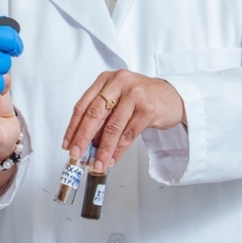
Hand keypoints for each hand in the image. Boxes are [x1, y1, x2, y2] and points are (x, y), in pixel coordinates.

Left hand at [62, 70, 185, 171]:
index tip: (67, 143)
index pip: (83, 105)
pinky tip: (112, 158)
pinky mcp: (148, 109)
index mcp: (106, 80)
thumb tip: (85, 142)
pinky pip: (128, 134)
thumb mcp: (118, 98)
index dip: (73, 127)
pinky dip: (119, 150)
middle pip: (94, 114)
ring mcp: (134, 95)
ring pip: (112, 127)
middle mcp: (119, 83)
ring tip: (97, 163)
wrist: (173, 96)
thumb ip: (102, 115)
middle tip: (76, 154)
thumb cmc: (142, 97)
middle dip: (83, 138)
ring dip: (103, 149)